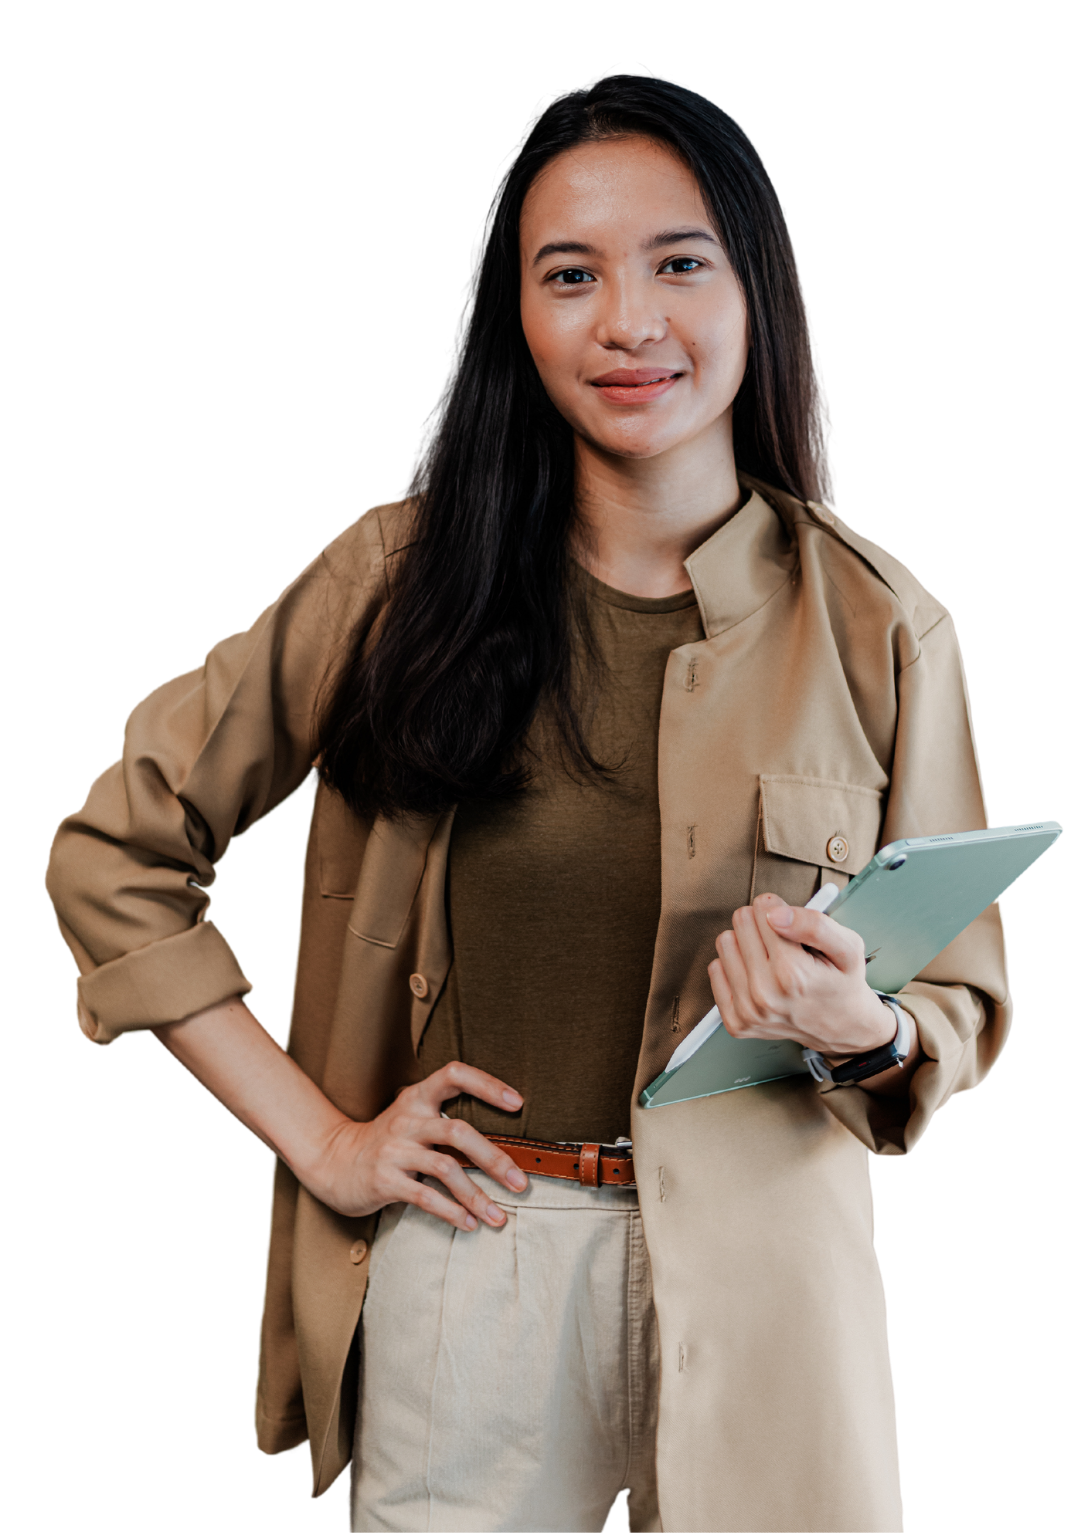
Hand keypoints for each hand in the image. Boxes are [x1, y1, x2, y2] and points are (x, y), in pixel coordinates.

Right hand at [304, 1062, 528, 1230]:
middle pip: (458, 1131)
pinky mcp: (385, 1180)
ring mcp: (394, 1150)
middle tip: (521, 1182)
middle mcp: (407, 1120)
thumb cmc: (386, 1142)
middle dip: (494, 1159)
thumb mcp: (412, 1119)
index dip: (487, 1084)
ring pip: (445, 1168)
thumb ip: (445, 1122)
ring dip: (477, 1195)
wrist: (332, 1161)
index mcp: (417, 1098)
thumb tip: (502, 1144)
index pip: (454, 1075)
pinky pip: (425, 1196)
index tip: (517, 1102)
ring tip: (499, 1216)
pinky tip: (469, 1223)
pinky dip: (451, 1212)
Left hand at [708, 892, 896, 1057]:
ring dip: (746, 944)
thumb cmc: (843, 985)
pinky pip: (715, 970)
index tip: (793, 925)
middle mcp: (765, 995)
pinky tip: (758, 975)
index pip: (762, 910)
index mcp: (793, 974)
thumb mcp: (848, 948)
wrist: (842, 1029)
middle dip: (762, 924)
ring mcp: (748, 1012)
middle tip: (784, 943)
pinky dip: (735, 966)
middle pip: (741, 922)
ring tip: (771, 959)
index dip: (780, 910)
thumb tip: (774, 913)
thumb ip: (815, 924)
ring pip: (725, 942)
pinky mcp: (736, 1022)